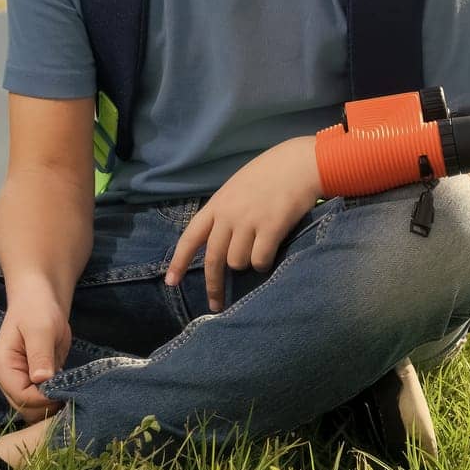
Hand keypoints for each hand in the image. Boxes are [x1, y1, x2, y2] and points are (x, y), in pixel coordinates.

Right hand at [0, 287, 70, 422]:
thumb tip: (42, 380)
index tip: (65, 390)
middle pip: (26, 408)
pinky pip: (44, 400)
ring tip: (72, 390)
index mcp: (2, 367)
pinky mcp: (35, 382)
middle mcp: (8, 379)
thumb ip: (40, 354)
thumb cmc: (37, 308)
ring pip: (35, 409)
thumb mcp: (40, 329)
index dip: (44, 399)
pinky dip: (57, 399)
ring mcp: (20, 381)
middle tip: (72, 391)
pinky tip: (70, 389)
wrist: (41, 298)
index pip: (21, 397)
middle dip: (48, 405)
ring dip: (53, 404)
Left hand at [164, 135, 320, 311]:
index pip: (190, 237)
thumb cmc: (270, 174)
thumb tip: (219, 241)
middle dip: (213, 286)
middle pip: (213, 259)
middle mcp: (228, 215)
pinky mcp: (270, 228)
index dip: (179, 262)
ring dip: (246, 265)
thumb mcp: (237, 188)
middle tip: (216, 305)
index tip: (171, 282)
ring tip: (259, 251)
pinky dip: (263, 263)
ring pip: (237, 262)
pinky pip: (259, 261)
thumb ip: (225, 212)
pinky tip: (271, 254)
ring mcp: (248, 221)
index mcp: (216, 204)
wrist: (299, 163)